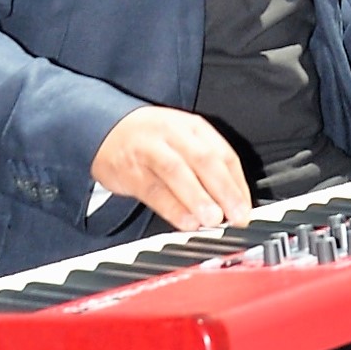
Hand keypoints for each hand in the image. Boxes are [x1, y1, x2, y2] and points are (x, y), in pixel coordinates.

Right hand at [91, 106, 251, 231]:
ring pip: (177, 172)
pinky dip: (172, 207)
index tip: (246, 209)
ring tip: (213, 219)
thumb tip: (231, 204)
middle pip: (203, 159)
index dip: (237, 184)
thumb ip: (206, 168)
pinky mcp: (131, 170)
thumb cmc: (152, 140)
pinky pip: (154, 190)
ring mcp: (150, 150)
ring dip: (198, 197)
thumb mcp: (183, 141)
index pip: (223, 153)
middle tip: (236, 215)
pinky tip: (186, 222)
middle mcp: (174, 134)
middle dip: (223, 189)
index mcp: (193, 127)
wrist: (104, 129)